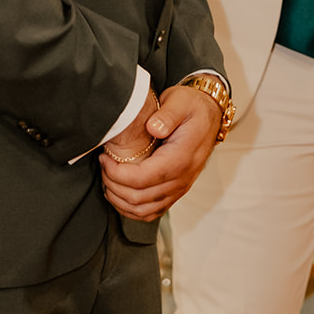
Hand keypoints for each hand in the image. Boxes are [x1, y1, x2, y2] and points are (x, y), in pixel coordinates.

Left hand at [100, 84, 221, 222]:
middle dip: (113, 185)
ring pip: (144, 210)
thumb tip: (153, 129)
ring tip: (107, 180)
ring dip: (120, 200)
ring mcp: (180, 188)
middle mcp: (182, 178)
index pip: (142, 178)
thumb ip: (167, 115)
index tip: (105, 158)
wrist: (210, 115)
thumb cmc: (191, 107)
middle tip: (103, 166)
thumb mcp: (180, 101)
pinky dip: (132, 209)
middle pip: (139, 198)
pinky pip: (152, 212)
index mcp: (181, 158)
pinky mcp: (176, 191)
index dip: (117, 173)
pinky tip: (119, 195)